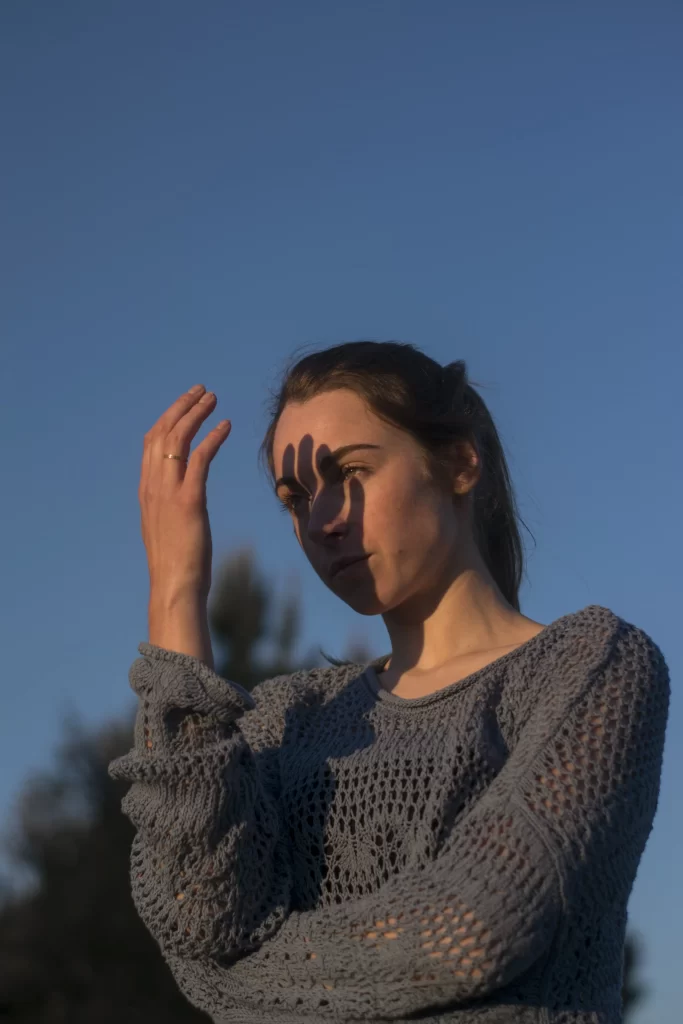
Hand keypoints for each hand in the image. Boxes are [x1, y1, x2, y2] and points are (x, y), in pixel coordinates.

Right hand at [139, 384, 230, 602]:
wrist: (174, 586)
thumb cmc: (176, 564)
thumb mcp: (167, 528)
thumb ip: (170, 507)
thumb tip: (182, 500)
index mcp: (146, 492)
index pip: (151, 444)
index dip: (167, 419)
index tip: (184, 404)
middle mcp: (153, 487)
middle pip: (162, 434)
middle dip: (181, 407)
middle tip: (200, 391)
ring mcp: (169, 493)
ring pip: (178, 440)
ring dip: (196, 414)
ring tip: (213, 398)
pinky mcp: (189, 501)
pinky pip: (200, 459)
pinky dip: (212, 438)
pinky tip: (226, 426)